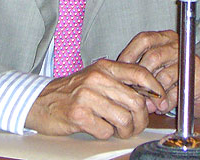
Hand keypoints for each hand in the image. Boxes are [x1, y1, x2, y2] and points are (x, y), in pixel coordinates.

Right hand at [25, 58, 165, 138]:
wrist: (40, 101)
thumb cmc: (71, 92)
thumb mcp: (96, 78)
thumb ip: (119, 83)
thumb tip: (148, 98)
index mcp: (104, 67)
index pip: (139, 73)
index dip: (154, 88)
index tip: (159, 100)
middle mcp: (97, 78)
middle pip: (136, 101)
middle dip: (141, 119)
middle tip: (135, 126)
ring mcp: (87, 96)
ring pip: (124, 119)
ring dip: (125, 130)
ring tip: (117, 130)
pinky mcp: (79, 114)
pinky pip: (106, 130)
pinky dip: (105, 134)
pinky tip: (97, 128)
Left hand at [116, 30, 199, 117]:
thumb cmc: (172, 79)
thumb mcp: (153, 70)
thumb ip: (139, 70)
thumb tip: (122, 81)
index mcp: (164, 38)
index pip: (144, 39)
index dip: (129, 55)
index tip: (121, 71)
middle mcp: (178, 45)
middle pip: (153, 57)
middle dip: (141, 79)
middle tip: (135, 94)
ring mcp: (191, 60)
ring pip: (164, 75)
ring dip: (153, 94)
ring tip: (149, 105)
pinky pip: (177, 91)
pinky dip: (167, 102)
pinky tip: (163, 107)